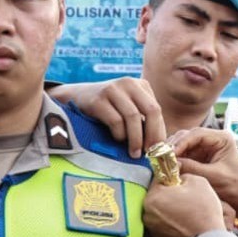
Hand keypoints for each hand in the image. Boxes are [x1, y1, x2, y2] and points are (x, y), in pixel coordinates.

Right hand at [49, 78, 166, 158]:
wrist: (77, 97)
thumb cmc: (108, 108)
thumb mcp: (128, 107)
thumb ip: (142, 119)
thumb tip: (159, 145)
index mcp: (140, 85)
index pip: (156, 110)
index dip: (159, 131)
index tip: (159, 149)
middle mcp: (128, 83)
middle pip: (151, 110)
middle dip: (152, 135)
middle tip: (149, 153)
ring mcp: (113, 89)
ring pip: (133, 117)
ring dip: (135, 139)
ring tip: (134, 152)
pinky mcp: (98, 99)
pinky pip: (115, 121)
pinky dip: (119, 134)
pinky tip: (117, 139)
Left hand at [142, 174, 226, 236]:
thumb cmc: (203, 211)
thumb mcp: (198, 182)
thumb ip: (183, 175)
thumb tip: (180, 177)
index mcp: (152, 198)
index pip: (158, 179)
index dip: (171, 177)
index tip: (179, 179)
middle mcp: (148, 215)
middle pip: (158, 197)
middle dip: (170, 195)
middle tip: (187, 196)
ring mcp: (154, 230)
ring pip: (161, 212)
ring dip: (171, 209)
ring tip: (189, 211)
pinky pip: (166, 226)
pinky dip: (174, 223)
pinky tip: (187, 223)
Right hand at [172, 128, 237, 236]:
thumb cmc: (233, 186)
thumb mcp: (213, 176)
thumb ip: (193, 168)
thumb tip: (173, 163)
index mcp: (222, 138)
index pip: (197, 134)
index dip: (182, 142)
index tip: (170, 153)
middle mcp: (213, 138)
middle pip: (188, 135)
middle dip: (175, 145)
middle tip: (162, 156)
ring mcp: (205, 145)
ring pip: (183, 143)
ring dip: (173, 151)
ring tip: (163, 161)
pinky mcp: (199, 154)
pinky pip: (183, 152)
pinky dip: (175, 158)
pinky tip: (168, 165)